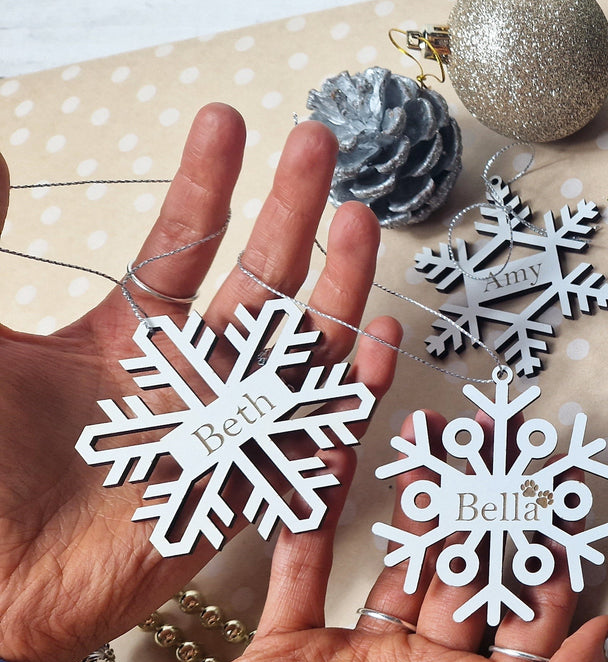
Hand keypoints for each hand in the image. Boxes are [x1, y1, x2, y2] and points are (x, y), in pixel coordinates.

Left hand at [0, 104, 400, 661]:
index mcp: (123, 340)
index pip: (180, 246)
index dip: (207, 182)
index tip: (227, 121)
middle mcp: (184, 378)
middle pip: (259, 280)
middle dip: (292, 208)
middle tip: (317, 142)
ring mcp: (223, 430)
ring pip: (303, 346)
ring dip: (338, 284)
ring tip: (362, 219)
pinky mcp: (248, 489)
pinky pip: (318, 434)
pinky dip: (356, 390)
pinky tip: (379, 340)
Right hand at [69, 414, 607, 661]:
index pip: (530, 622)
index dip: (546, 558)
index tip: (553, 489)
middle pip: (466, 580)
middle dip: (483, 508)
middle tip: (493, 435)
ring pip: (396, 568)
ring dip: (413, 503)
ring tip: (430, 430)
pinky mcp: (279, 656)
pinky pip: (303, 572)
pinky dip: (313, 519)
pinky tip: (334, 461)